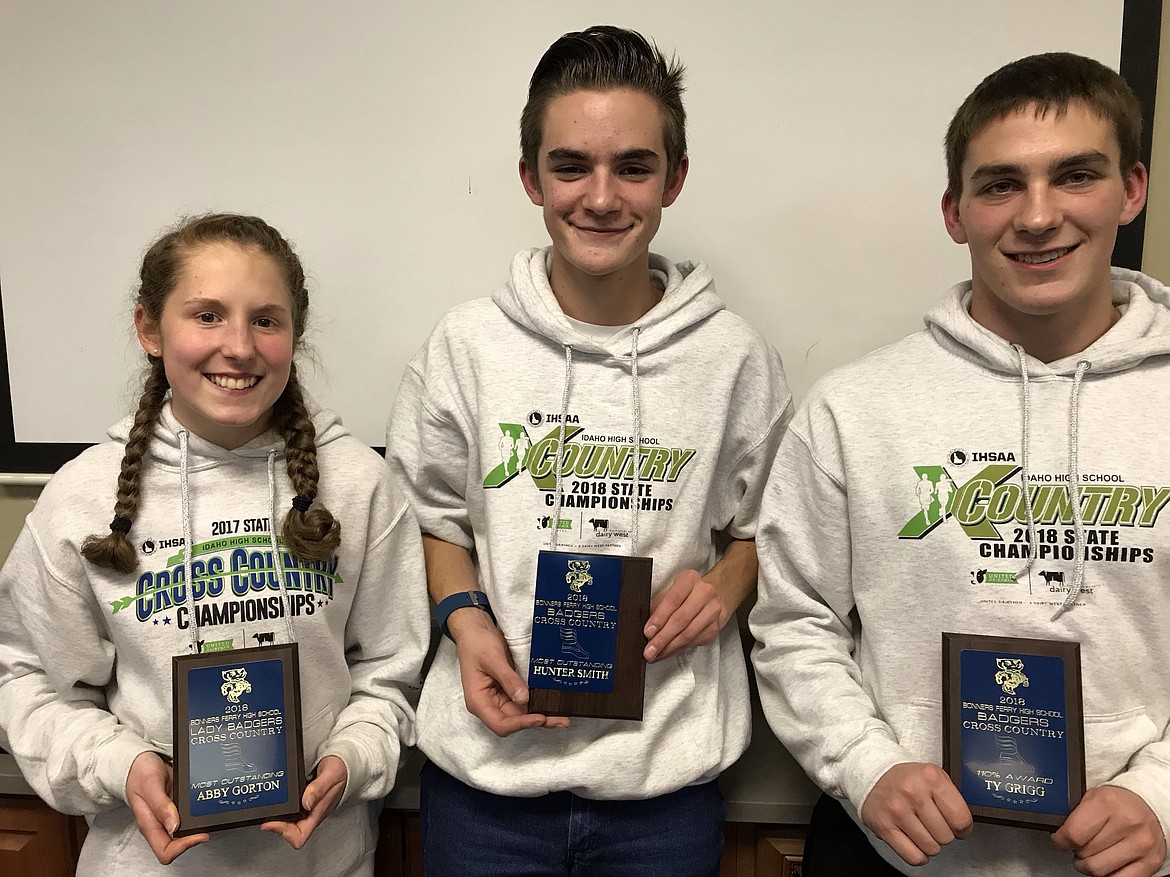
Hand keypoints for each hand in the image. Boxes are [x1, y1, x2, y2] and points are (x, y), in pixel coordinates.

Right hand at [126, 751, 209, 863]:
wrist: (138, 762)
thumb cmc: (139, 773)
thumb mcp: (151, 784)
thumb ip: (161, 805)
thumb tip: (174, 827)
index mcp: (149, 824)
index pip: (165, 851)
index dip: (184, 847)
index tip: (200, 834)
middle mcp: (158, 824)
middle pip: (178, 845)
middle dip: (195, 837)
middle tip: (208, 823)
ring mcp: (167, 817)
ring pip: (185, 832)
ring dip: (198, 825)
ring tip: (208, 813)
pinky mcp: (174, 808)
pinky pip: (187, 816)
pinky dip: (197, 813)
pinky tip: (203, 805)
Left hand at [261, 755, 347, 848]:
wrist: (346, 763)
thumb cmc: (341, 770)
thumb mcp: (331, 775)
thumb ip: (318, 788)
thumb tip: (306, 802)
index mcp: (318, 813)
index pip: (299, 836)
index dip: (283, 833)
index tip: (270, 823)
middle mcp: (311, 813)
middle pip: (289, 832)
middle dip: (275, 824)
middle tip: (265, 813)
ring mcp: (307, 808)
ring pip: (288, 821)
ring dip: (277, 816)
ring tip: (268, 806)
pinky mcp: (304, 800)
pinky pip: (290, 809)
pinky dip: (281, 806)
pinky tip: (277, 798)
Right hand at [449, 607, 568, 734]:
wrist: (475, 630)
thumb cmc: (477, 643)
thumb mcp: (493, 659)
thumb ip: (508, 679)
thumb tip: (524, 699)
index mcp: (479, 702)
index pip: (500, 724)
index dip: (520, 724)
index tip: (539, 718)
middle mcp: (490, 705)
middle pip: (514, 722)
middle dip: (536, 722)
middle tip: (560, 720)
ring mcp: (500, 698)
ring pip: (522, 714)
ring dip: (541, 716)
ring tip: (562, 717)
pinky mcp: (510, 690)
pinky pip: (525, 702)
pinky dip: (538, 704)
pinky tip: (553, 704)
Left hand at [643, 569, 730, 661]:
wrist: (714, 597)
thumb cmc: (686, 594)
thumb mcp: (670, 591)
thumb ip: (658, 606)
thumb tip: (645, 626)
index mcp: (690, 580)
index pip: (672, 600)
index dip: (659, 618)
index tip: (648, 632)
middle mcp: (704, 593)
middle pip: (681, 619)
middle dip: (663, 638)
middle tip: (650, 650)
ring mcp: (713, 611)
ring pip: (688, 634)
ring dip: (669, 647)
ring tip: (656, 654)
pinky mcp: (715, 627)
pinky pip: (694, 642)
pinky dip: (677, 649)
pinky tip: (667, 652)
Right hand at [860, 762, 971, 865]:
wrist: (873, 775)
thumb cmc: (907, 779)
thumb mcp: (933, 776)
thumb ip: (951, 797)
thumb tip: (966, 825)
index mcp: (931, 777)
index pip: (961, 820)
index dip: (963, 828)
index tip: (957, 826)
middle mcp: (913, 792)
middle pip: (946, 837)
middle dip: (943, 834)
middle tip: (933, 824)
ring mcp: (897, 810)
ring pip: (931, 848)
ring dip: (930, 844)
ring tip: (922, 830)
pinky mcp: (884, 826)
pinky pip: (913, 857)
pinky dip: (918, 855)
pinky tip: (914, 842)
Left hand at [1052, 785, 1165, 876]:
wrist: (1149, 807)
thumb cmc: (1117, 803)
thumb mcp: (1092, 797)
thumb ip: (1073, 813)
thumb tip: (1054, 830)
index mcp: (1106, 803)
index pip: (1073, 834)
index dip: (1060, 841)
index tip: (1060, 840)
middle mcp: (1126, 823)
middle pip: (1084, 854)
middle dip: (1076, 851)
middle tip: (1079, 845)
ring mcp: (1140, 844)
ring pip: (1098, 870)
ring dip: (1088, 865)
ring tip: (1091, 854)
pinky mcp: (1150, 862)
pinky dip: (1106, 875)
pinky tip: (1105, 862)